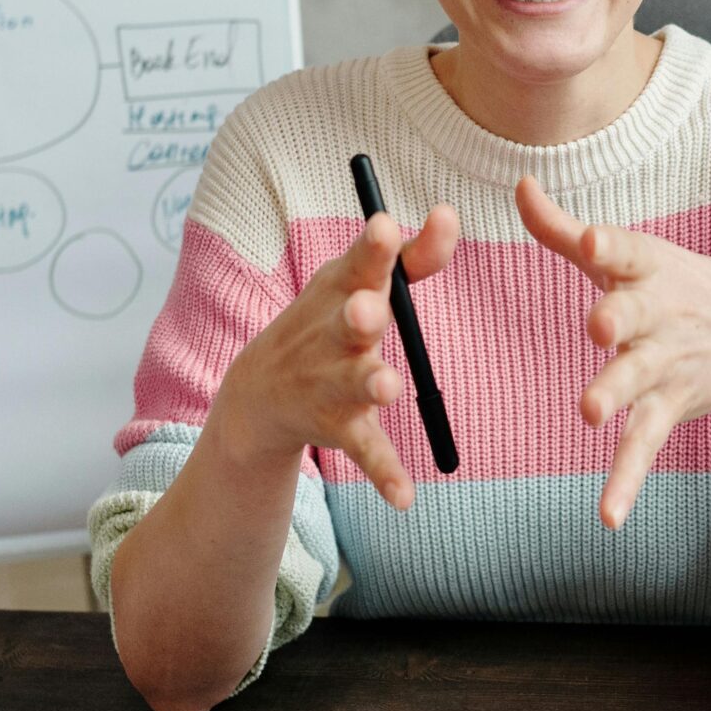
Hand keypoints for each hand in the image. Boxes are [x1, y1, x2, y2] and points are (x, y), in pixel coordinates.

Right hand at [218, 206, 458, 510]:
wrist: (260, 394)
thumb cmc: (327, 321)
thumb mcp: (357, 283)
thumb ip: (413, 255)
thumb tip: (450, 213)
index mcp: (340, 292)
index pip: (359, 265)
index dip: (373, 248)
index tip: (383, 226)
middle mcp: (332, 336)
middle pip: (349, 325)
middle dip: (359, 317)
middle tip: (366, 310)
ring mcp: (331, 384)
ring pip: (354, 384)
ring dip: (370, 384)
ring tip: (387, 387)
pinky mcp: (337, 428)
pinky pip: (366, 451)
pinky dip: (385, 475)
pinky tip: (404, 498)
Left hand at [515, 176, 710, 528]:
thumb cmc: (673, 285)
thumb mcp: (626, 255)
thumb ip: (561, 227)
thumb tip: (519, 182)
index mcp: (645, 268)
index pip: (626, 249)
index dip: (607, 245)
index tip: (589, 240)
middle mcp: (657, 314)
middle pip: (634, 314)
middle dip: (617, 319)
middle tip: (597, 328)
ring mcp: (665, 364)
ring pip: (637, 379)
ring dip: (615, 393)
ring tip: (588, 412)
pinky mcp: (667, 407)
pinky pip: (642, 446)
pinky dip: (626, 482)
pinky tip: (607, 516)